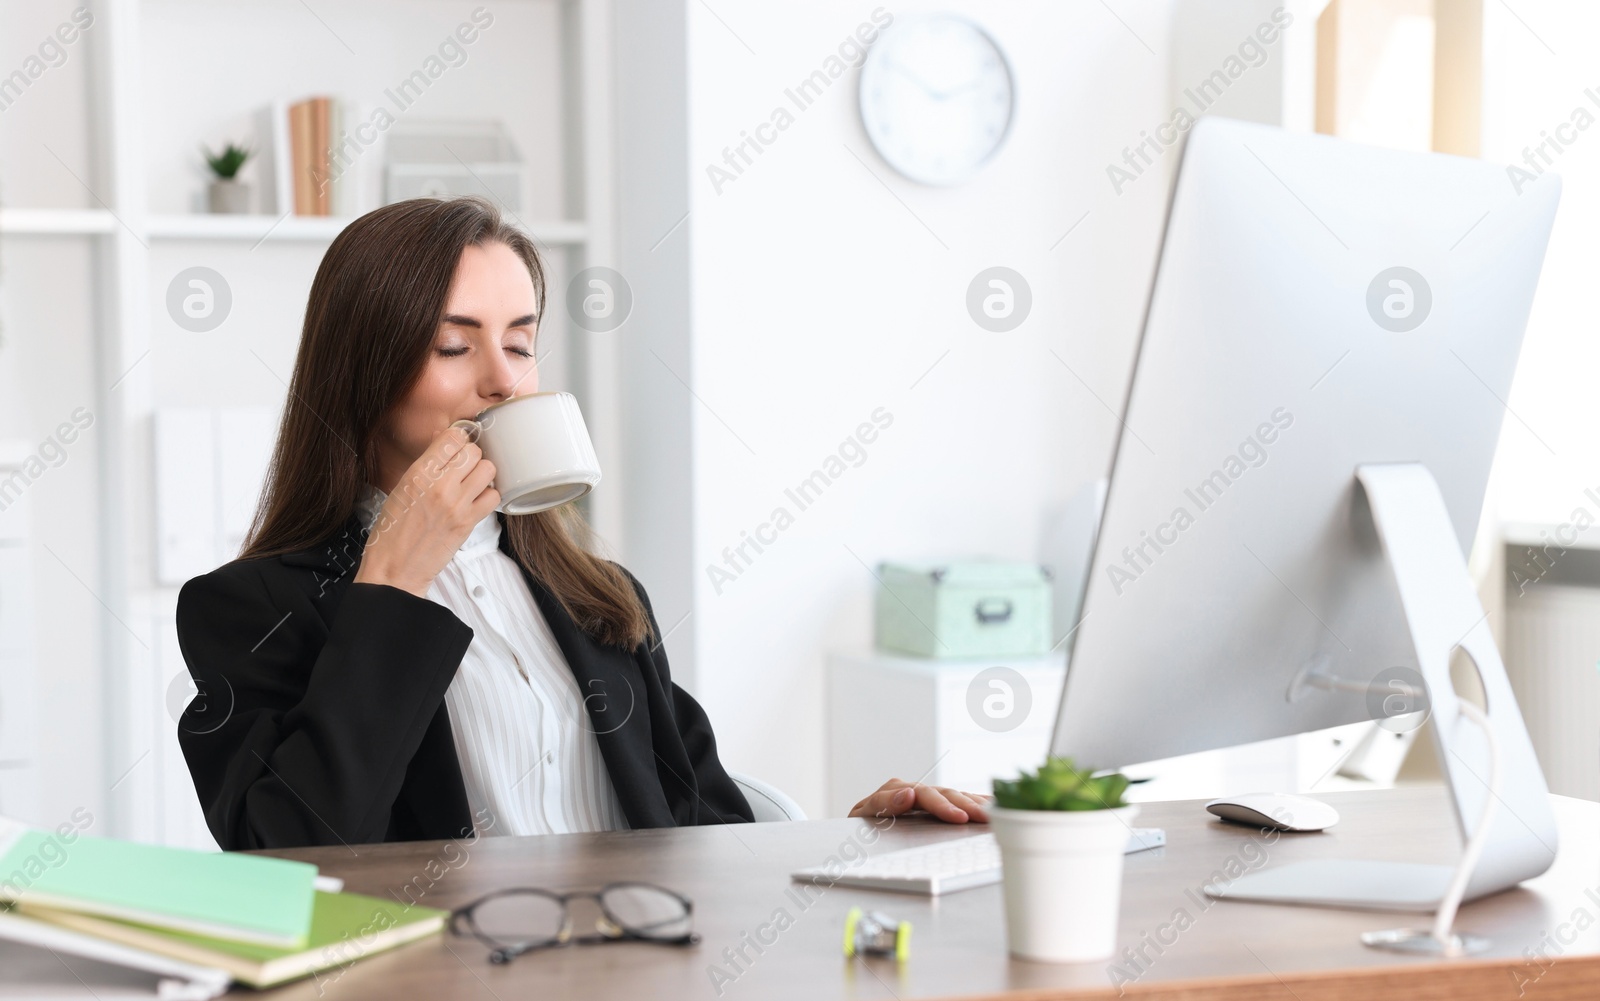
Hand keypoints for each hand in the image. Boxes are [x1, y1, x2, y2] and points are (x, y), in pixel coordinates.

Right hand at [352, 426, 498, 597]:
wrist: (395, 568)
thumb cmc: (392, 530)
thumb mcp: (401, 488)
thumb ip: (425, 464)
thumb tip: (444, 440)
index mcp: (418, 473)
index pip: (452, 437)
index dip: (457, 439)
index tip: (455, 447)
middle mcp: (440, 485)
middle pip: (474, 451)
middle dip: (471, 456)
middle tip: (463, 468)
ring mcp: (457, 504)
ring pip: (488, 469)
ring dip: (483, 474)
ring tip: (472, 483)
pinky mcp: (469, 522)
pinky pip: (494, 496)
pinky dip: (489, 496)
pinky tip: (477, 500)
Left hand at [848, 778, 990, 823]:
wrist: (855, 832)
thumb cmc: (858, 828)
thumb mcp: (861, 817)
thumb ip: (883, 804)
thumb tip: (907, 794)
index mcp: (895, 790)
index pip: (923, 794)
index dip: (942, 806)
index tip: (958, 817)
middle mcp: (913, 790)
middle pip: (945, 793)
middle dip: (966, 805)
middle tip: (985, 818)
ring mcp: (926, 797)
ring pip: (955, 795)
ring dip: (976, 804)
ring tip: (995, 814)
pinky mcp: (935, 805)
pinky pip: (958, 800)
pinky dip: (976, 801)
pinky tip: (993, 806)